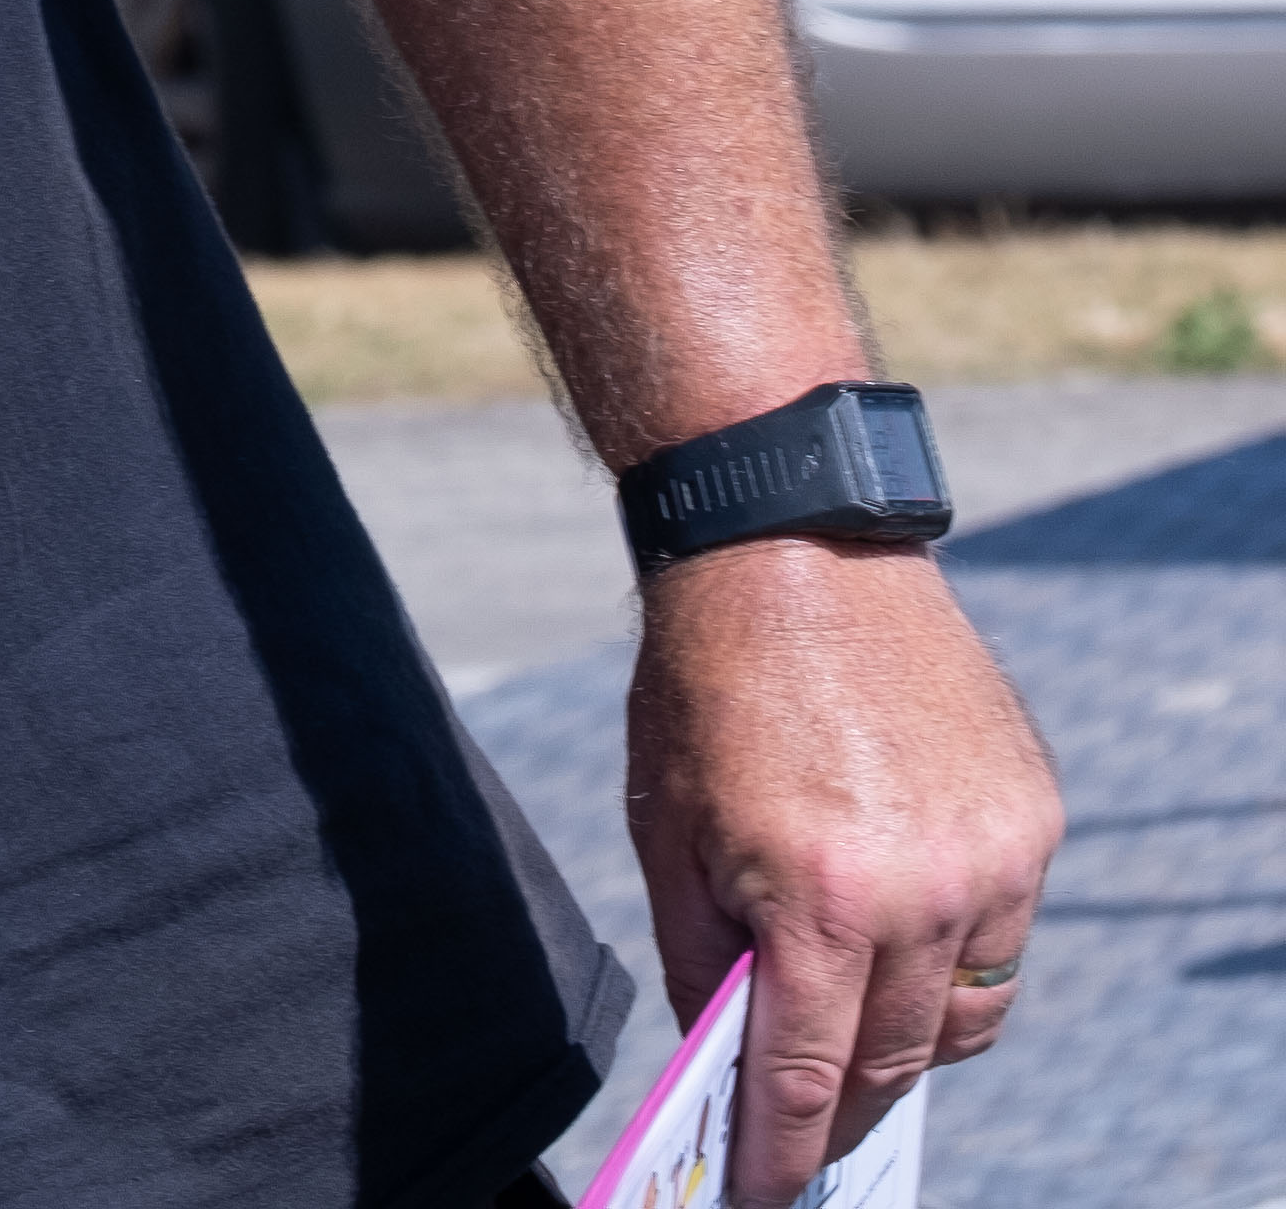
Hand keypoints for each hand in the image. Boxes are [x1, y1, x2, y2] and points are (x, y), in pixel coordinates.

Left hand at [625, 535, 1059, 1193]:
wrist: (794, 556)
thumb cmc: (706, 689)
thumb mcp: (668, 831)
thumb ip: (705, 958)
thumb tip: (725, 1054)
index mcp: (818, 898)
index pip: (810, 1074)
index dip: (787, 1150)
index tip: (770, 1197)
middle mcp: (924, 890)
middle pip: (896, 1057)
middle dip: (847, 1105)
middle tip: (807, 1129)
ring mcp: (994, 857)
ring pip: (964, 1012)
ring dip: (909, 1037)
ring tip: (852, 1038)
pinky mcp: (1033, 819)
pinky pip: (1002, 937)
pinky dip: (954, 959)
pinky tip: (899, 941)